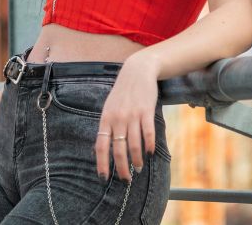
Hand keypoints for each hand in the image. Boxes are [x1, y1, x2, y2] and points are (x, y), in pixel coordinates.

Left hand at [95, 55, 159, 181]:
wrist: (137, 72)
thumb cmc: (122, 93)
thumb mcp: (109, 107)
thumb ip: (107, 125)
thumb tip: (102, 147)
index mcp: (106, 119)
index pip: (101, 145)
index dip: (102, 162)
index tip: (103, 177)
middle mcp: (117, 119)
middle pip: (118, 149)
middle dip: (122, 167)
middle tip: (126, 179)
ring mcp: (132, 115)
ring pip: (133, 144)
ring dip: (137, 159)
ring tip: (139, 168)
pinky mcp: (146, 111)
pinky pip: (147, 132)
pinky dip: (149, 144)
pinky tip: (150, 152)